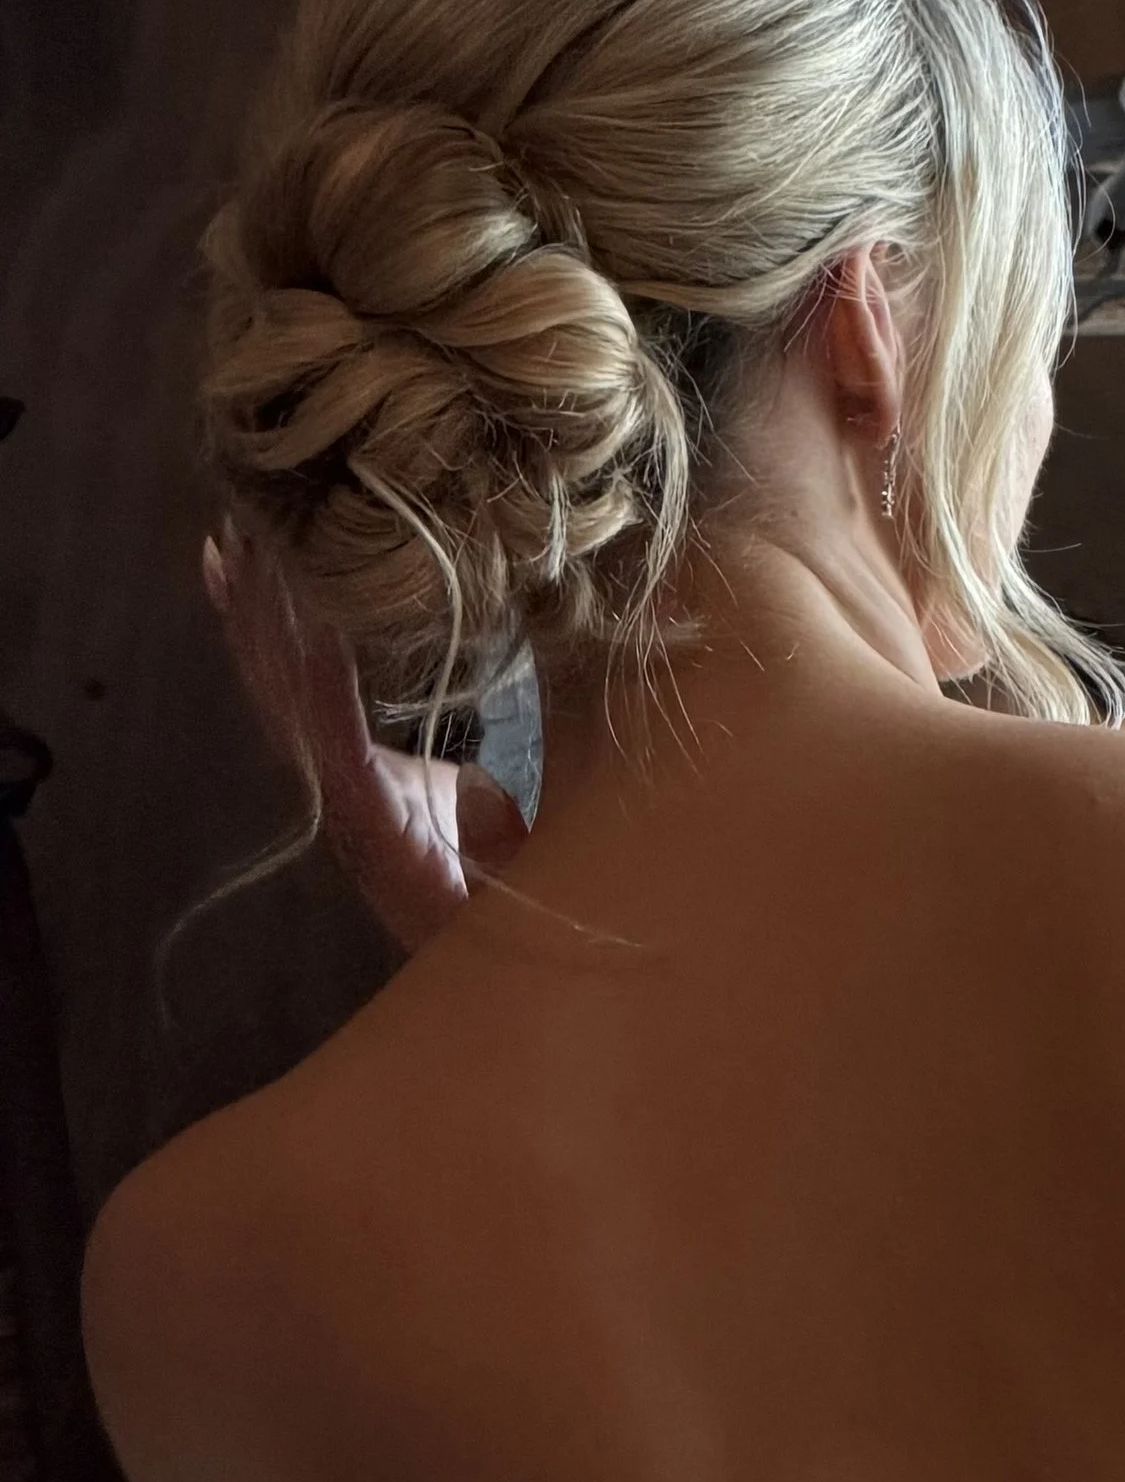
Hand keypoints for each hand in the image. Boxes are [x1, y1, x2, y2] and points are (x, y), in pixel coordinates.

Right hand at [203, 521, 528, 951]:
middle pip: (277, 680)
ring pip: (290, 698)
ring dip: (267, 623)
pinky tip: (306, 615)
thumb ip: (475, 746)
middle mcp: (343, 786)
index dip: (271, 619)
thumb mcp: (485, 792)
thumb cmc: (510, 883)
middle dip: (250, 605)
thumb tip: (505, 676)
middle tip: (233, 522)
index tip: (248, 548)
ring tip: (247, 551)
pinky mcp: (370, 819)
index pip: (302, 682)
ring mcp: (349, 804)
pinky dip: (317, 671)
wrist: (533, 959)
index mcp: (363, 776)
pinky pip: (333, 730)